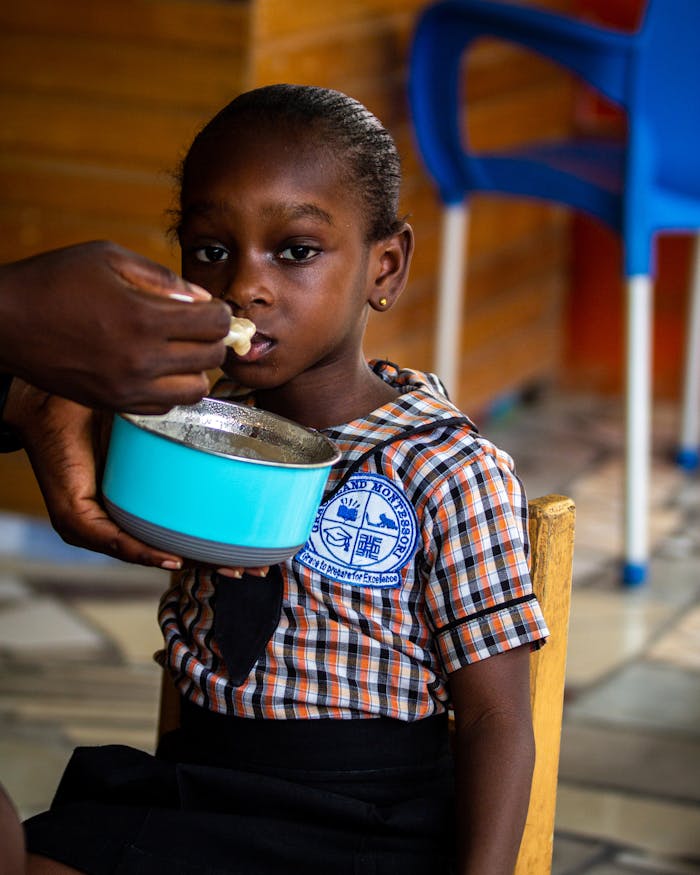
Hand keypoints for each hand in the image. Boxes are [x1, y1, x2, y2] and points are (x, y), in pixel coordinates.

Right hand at [0, 241, 230, 412]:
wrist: (5, 322)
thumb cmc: (55, 281)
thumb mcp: (109, 258)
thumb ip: (162, 278)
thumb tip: (202, 299)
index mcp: (143, 317)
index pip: (214, 323)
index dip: (221, 313)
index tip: (210, 308)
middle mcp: (140, 358)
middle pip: (211, 358)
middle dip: (213, 340)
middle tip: (200, 329)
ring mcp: (128, 387)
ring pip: (195, 390)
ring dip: (196, 369)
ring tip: (181, 352)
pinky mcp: (114, 403)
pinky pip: (166, 407)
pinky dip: (172, 390)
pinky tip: (159, 369)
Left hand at [5, 381, 270, 572]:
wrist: (53, 399)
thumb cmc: (104, 413)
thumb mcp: (160, 424)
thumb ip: (197, 422)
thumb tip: (242, 406)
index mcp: (148, 501)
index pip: (191, 529)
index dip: (227, 543)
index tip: (263, 552)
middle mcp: (125, 520)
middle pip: (180, 550)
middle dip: (219, 564)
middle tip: (256, 568)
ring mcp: (101, 526)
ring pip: (151, 555)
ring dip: (192, 564)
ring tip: (225, 568)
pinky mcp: (78, 520)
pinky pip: (115, 542)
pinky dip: (144, 552)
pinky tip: (173, 557)